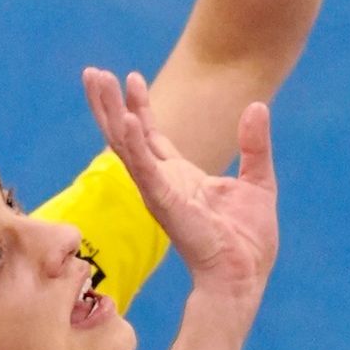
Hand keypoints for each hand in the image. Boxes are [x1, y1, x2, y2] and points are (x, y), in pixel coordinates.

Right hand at [83, 66, 276, 318]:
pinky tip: (124, 117)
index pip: (150, 136)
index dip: (138, 106)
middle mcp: (162, 183)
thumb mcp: (258, 180)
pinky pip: (143, 168)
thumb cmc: (247, 241)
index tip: (131, 77)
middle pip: (125, 136)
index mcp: (180, 178)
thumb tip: (257, 106)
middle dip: (107, 104)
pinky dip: (132, 142)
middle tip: (91, 73)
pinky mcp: (165, 202)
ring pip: (124, 145)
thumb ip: (255, 144)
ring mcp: (159, 192)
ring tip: (95, 80)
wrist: (244, 276)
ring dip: (109, 112)